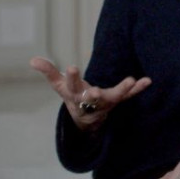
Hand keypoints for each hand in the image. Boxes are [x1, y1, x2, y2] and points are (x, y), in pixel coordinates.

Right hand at [30, 56, 151, 131]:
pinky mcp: (117, 100)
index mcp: (75, 94)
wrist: (86, 118)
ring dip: (122, 90)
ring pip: (114, 97)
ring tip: (130, 80)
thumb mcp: (59, 85)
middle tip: (94, 90)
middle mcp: (90, 99)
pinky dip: (138, 89)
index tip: (72, 67)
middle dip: (92, 94)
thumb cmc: (72, 95)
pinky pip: (129, 96)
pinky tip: (147, 81)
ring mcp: (105, 101)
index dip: (72, 77)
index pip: (71, 85)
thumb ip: (48, 72)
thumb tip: (32, 60)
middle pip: (91, 96)